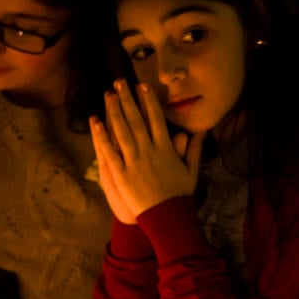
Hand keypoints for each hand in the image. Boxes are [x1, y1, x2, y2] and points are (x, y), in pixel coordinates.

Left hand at [89, 79, 205, 221]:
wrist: (168, 217)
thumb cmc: (180, 195)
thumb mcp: (191, 171)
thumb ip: (194, 149)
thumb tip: (202, 131)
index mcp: (165, 149)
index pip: (156, 119)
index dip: (148, 101)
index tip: (142, 86)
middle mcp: (149, 151)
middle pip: (136, 120)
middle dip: (128, 99)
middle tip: (119, 82)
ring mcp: (134, 162)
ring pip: (121, 131)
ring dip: (114, 111)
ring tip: (108, 95)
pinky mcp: (121, 174)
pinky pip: (110, 151)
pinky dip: (102, 136)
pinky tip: (96, 121)